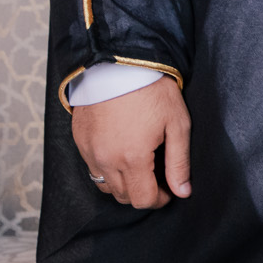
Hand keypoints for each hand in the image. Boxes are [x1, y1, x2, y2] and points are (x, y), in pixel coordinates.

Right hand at [71, 76, 190, 208]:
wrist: (121, 62)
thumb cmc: (152, 90)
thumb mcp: (177, 123)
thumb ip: (179, 162)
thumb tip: (183, 192)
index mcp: (132, 159)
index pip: (142, 199)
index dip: (159, 200)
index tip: (169, 190)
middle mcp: (106, 160)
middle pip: (123, 196)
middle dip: (142, 191)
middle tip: (157, 174)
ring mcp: (89, 151)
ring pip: (105, 185)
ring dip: (123, 183)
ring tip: (139, 164)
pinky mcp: (79, 139)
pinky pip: (92, 167)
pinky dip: (106, 167)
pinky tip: (120, 150)